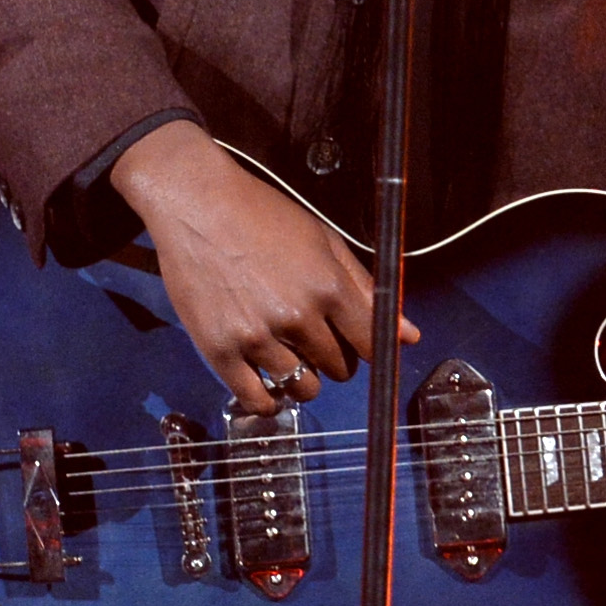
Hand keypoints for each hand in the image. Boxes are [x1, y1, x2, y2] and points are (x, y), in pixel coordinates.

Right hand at [113, 122, 415, 412]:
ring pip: (302, 388)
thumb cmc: (261, 215)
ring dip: (301, 379)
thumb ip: (366, 289)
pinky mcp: (220, 350)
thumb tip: (409, 334)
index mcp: (328, 287)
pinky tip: (264, 381)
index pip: (371, 345)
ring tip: (285, 354)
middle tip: (309, 337)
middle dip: (332, 359)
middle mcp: (296, 316)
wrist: (196, 203)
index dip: (368, 348)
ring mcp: (257, 336)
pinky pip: (256, 400)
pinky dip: (267, 401)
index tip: (355, 344)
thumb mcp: (323, 240)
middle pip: (338, 369)